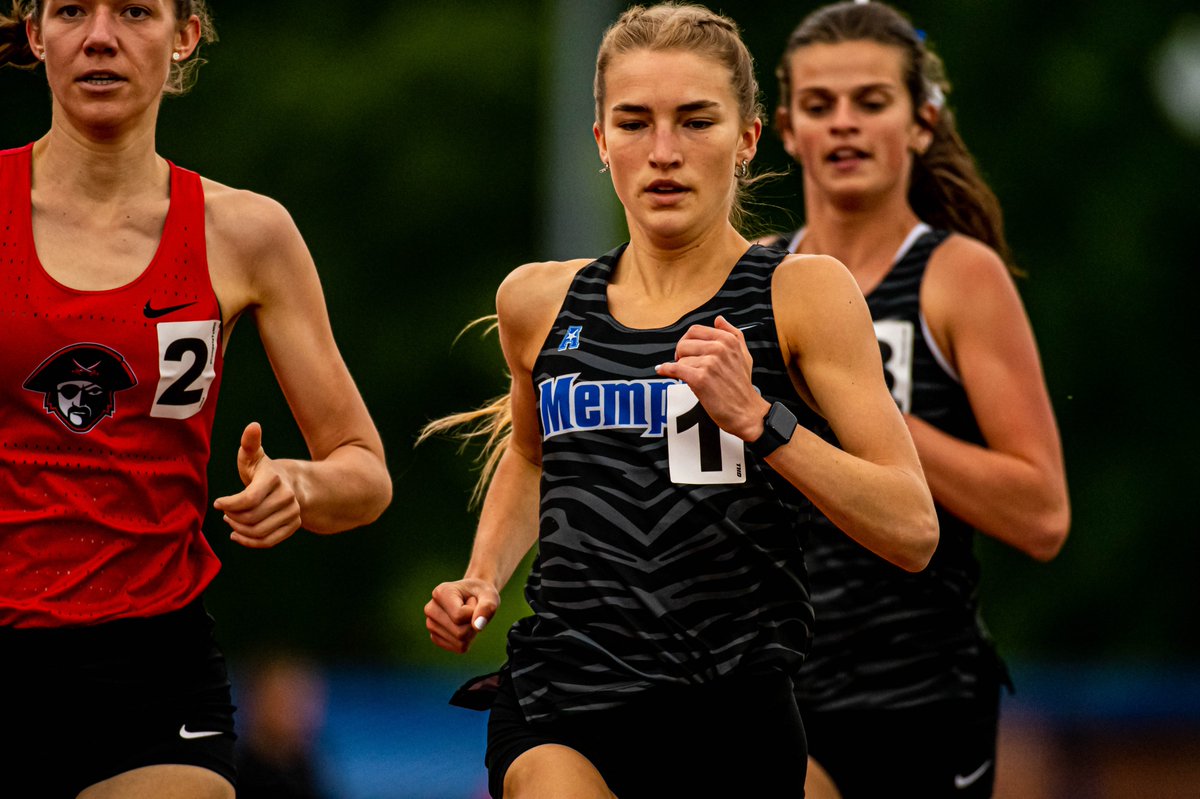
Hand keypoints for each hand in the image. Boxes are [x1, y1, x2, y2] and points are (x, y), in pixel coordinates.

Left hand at [213, 422, 301, 548]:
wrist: (293, 484)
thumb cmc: (264, 472)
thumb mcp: (254, 457)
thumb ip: (250, 443)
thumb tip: (253, 425)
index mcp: (274, 478)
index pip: (248, 500)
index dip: (229, 504)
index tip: (218, 503)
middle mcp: (287, 496)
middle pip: (251, 517)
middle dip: (232, 517)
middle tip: (225, 512)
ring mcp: (293, 512)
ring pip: (258, 532)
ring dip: (239, 530)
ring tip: (231, 521)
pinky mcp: (294, 525)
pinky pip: (268, 542)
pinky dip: (250, 542)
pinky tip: (238, 535)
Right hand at [425, 578, 500, 653]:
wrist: (473, 596)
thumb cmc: (481, 594)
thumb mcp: (490, 595)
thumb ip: (487, 607)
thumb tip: (478, 627)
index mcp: (440, 593)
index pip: (459, 616)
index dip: (474, 612)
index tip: (474, 600)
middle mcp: (431, 609)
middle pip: (459, 632)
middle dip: (473, 623)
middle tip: (472, 609)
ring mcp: (431, 624)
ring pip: (460, 642)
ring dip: (471, 631)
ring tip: (467, 616)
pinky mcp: (436, 638)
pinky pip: (459, 648)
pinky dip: (468, 640)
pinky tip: (463, 625)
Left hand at [655, 316, 768, 440]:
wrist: (746, 412)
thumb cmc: (742, 386)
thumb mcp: (744, 355)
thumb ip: (733, 334)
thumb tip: (719, 319)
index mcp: (728, 340)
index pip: (695, 330)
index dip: (687, 340)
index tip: (687, 351)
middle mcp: (719, 349)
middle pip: (684, 343)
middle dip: (681, 354)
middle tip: (686, 365)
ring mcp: (710, 363)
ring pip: (681, 359)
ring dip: (682, 369)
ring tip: (690, 378)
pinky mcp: (700, 379)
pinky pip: (675, 369)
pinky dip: (666, 370)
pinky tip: (662, 370)